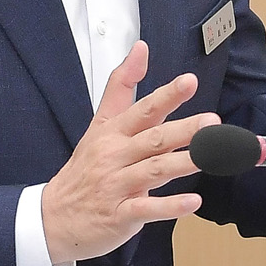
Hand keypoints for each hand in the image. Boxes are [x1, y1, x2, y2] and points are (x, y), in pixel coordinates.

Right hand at [41, 41, 219, 263]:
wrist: (53, 217)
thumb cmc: (84, 168)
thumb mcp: (99, 124)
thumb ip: (122, 86)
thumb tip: (140, 49)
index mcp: (112, 133)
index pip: (142, 110)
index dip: (166, 96)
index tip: (189, 82)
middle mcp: (115, 156)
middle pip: (153, 139)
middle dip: (183, 130)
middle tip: (212, 122)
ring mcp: (116, 186)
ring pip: (153, 171)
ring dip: (182, 163)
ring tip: (210, 156)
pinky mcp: (120, 215)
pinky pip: (146, 208)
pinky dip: (169, 206)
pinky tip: (193, 202)